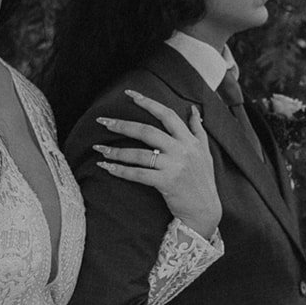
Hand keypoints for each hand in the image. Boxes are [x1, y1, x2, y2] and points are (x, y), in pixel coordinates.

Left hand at [95, 91, 221, 239]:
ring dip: (116, 151)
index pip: (167, 114)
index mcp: (189, 140)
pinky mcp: (166, 183)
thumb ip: (197, 129)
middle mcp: (182, 150)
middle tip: (103, 121)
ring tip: (99, 148)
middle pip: (147, 131)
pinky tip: (107, 167)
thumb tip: (192, 108)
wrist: (205, 210)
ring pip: (139, 154)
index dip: (147, 102)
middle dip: (122, 125)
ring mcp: (174, 166)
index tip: (129, 94)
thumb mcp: (205, 152)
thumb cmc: (203, 180)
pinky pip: (138, 174)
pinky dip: (121, 171)